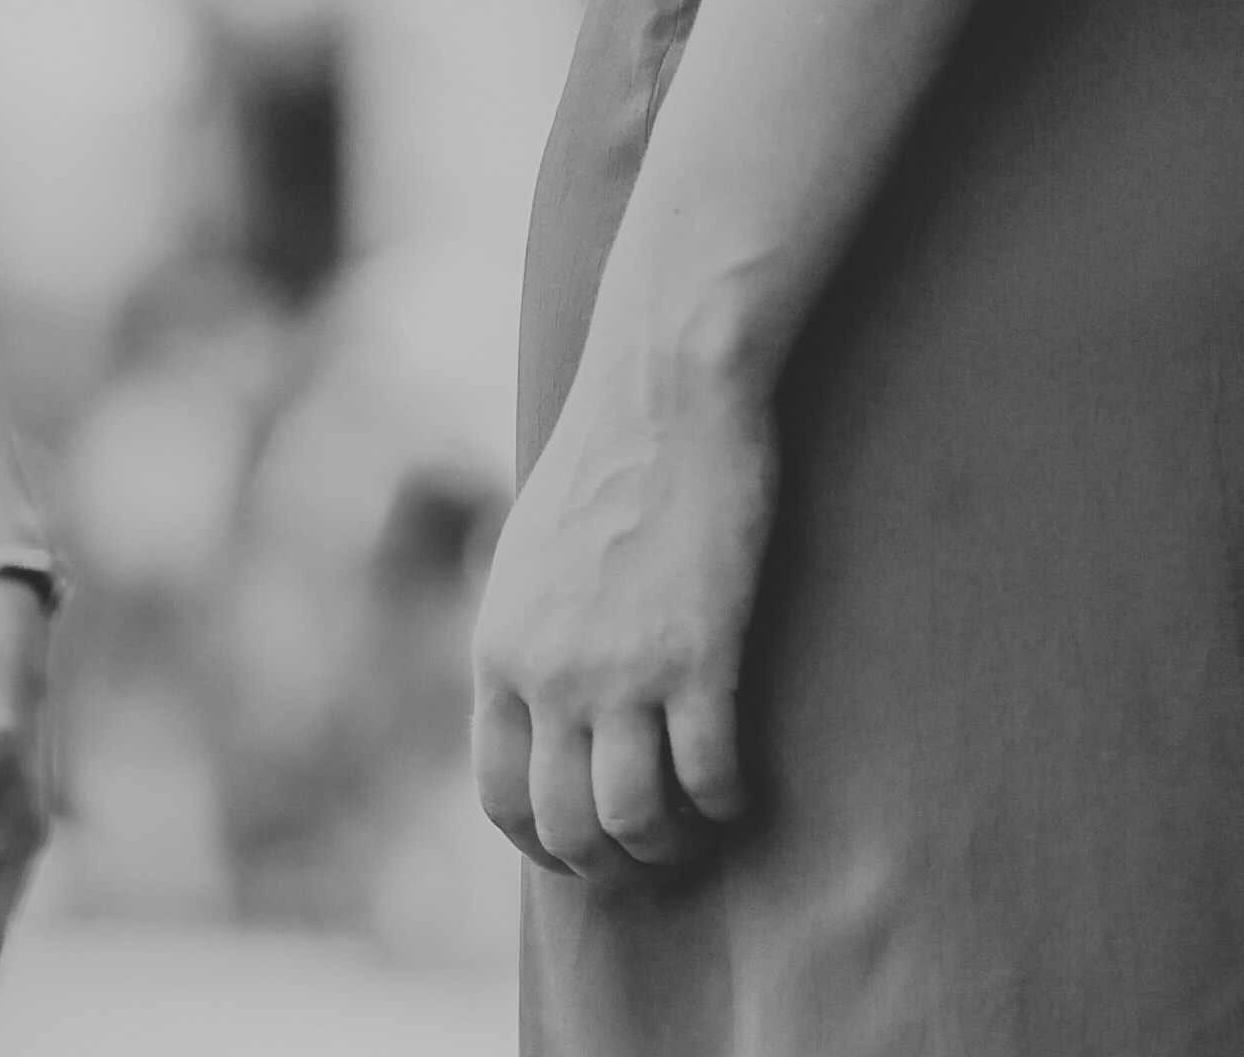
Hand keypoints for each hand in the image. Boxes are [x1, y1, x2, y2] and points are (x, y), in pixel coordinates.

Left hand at [474, 330, 773, 879]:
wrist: (667, 381)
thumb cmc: (612, 453)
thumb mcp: (532, 554)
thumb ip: (531, 636)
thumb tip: (544, 707)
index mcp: (502, 650)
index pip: (502, 798)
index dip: (544, 845)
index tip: (585, 850)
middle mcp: (550, 673)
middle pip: (568, 827)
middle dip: (612, 863)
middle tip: (652, 852)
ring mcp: (623, 668)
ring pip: (634, 820)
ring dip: (671, 845)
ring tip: (699, 829)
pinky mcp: (698, 653)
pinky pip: (708, 776)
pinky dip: (726, 803)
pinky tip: (741, 791)